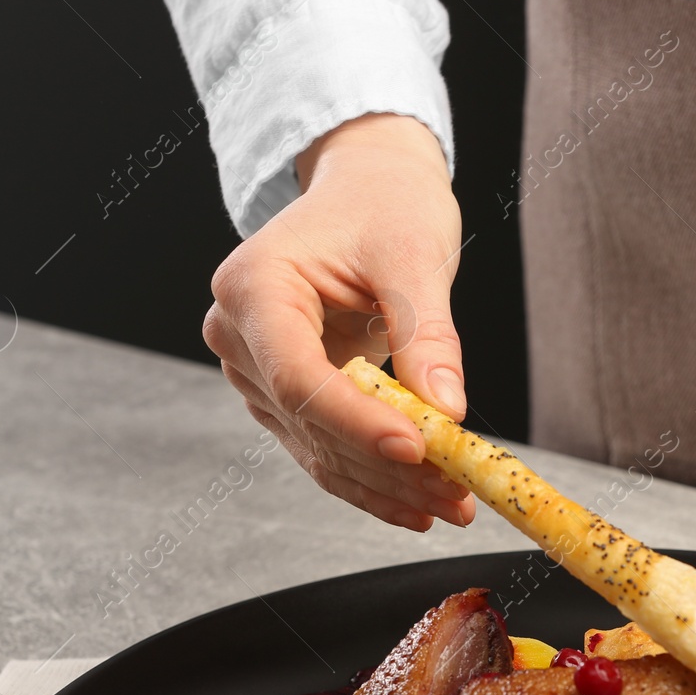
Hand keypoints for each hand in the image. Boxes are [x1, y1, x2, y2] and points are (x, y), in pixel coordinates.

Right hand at [202, 113, 475, 530]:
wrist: (367, 189)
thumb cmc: (385, 204)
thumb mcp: (414, 257)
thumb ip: (426, 335)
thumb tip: (446, 412)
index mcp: (253, 286)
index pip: (298, 376)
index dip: (357, 422)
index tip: (418, 449)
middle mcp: (238, 334)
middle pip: (310, 422)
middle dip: (387, 466)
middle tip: (457, 496)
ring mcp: (255, 371)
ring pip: (319, 449)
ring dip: (387, 485)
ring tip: (452, 505)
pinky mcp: (282, 396)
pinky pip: (325, 449)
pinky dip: (374, 478)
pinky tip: (420, 504)